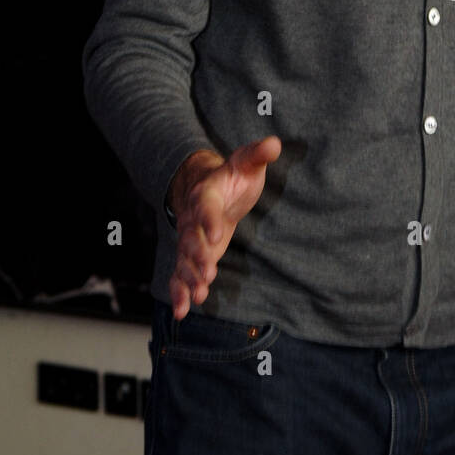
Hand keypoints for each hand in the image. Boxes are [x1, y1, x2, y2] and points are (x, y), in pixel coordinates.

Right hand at [167, 135, 282, 319]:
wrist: (203, 186)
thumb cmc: (231, 177)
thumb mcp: (245, 162)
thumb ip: (257, 154)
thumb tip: (274, 143)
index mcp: (206, 195)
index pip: (206, 207)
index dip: (210, 220)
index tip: (217, 234)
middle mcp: (193, 219)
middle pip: (191, 238)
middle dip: (198, 256)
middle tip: (207, 273)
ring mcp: (190, 239)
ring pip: (184, 259)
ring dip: (189, 277)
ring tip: (198, 295)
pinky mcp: (191, 256)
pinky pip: (180, 274)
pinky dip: (179, 292)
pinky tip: (181, 311)